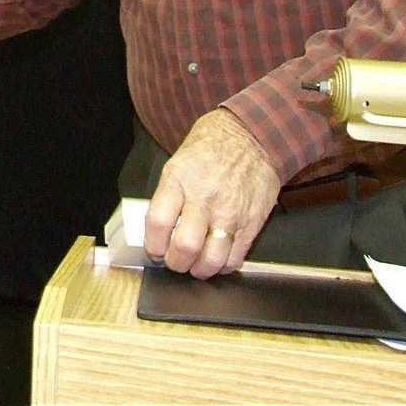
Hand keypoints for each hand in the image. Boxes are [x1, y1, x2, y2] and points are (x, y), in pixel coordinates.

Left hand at [144, 109, 279, 278]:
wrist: (252, 135)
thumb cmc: (212, 146)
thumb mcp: (179, 161)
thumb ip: (169, 195)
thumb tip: (158, 229)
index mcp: (180, 178)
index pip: (158, 222)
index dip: (152, 245)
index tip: (154, 250)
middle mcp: (205, 196)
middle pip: (185, 246)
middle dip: (175, 263)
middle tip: (175, 261)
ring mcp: (230, 211)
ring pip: (212, 259)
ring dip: (199, 270)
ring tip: (195, 265)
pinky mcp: (252, 222)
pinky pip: (235, 257)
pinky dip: (223, 265)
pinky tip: (217, 258)